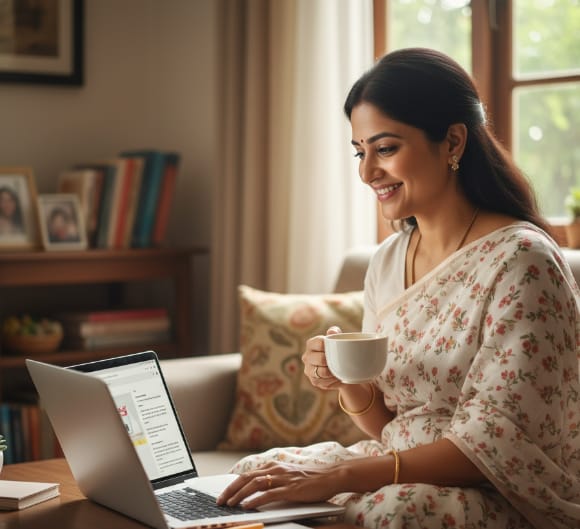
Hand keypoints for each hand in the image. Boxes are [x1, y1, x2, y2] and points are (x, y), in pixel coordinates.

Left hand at [215, 462, 341, 508]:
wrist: (331, 475)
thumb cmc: (312, 478)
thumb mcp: (289, 476)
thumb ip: (275, 480)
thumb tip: (258, 490)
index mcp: (274, 466)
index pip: (248, 474)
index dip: (233, 484)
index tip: (223, 493)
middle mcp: (276, 469)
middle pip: (246, 477)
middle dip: (231, 489)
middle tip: (220, 501)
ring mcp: (283, 478)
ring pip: (254, 484)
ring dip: (239, 495)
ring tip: (229, 504)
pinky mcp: (290, 489)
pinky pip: (269, 494)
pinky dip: (255, 500)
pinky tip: (247, 505)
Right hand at [302, 326, 342, 389]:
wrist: (340, 369)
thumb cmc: (337, 351)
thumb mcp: (337, 340)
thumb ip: (335, 332)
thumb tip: (332, 331)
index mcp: (311, 344)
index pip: (320, 343)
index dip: (331, 347)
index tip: (338, 349)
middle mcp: (306, 356)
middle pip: (321, 359)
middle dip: (332, 361)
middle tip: (340, 361)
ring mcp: (308, 369)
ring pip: (323, 372)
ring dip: (333, 372)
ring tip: (339, 369)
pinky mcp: (314, 380)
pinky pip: (325, 381)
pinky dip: (333, 380)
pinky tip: (337, 376)